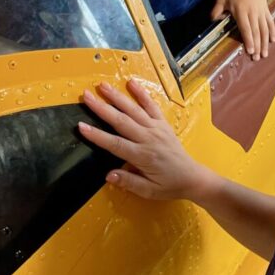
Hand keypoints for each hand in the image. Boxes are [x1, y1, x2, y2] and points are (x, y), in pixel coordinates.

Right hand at [78, 80, 213, 200]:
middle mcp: (149, 138)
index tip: (81, 126)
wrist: (193, 177)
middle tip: (87, 96)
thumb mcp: (149, 191)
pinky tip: (131, 83)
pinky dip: (141, 93)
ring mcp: (156, 128)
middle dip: (102, 108)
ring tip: (102, 85)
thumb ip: (129, 182)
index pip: (115, 144)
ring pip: (134, 109)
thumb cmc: (169, 185)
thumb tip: (109, 175)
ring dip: (117, 96)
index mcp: (143, 156)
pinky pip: (151, 105)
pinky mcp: (162, 123)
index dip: (97, 135)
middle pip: (121, 121)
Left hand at [210, 0, 274, 60]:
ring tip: (265, 54)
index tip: (250, 51)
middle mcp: (253, 12)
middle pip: (256, 32)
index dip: (248, 40)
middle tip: (257, 58)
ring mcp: (261, 11)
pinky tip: (272, 41)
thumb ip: (217, 10)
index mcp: (241, 11)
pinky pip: (270, 22)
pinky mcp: (266, 9)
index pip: (246, 29)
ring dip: (265, 43)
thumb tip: (212, 20)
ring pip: (264, 29)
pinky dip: (272, 32)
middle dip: (257, 46)